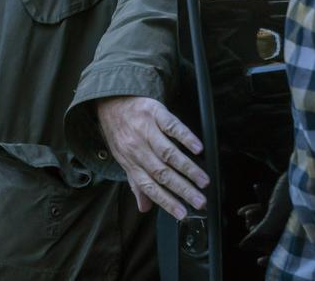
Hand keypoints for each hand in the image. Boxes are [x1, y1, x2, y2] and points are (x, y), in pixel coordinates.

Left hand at [97, 95, 208, 219]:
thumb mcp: (123, 158)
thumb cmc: (121, 132)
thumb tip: (144, 208)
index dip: (166, 202)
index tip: (182, 214)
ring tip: (203, 181)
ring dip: (187, 168)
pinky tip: (197, 148)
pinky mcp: (154, 112)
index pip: (149, 186)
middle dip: (182, 189)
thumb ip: (136, 183)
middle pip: (161, 173)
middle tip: (200, 201)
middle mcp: (137, 148)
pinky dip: (185, 137)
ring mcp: (145, 129)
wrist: (111, 100)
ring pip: (168, 152)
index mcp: (130, 162)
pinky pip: (171, 126)